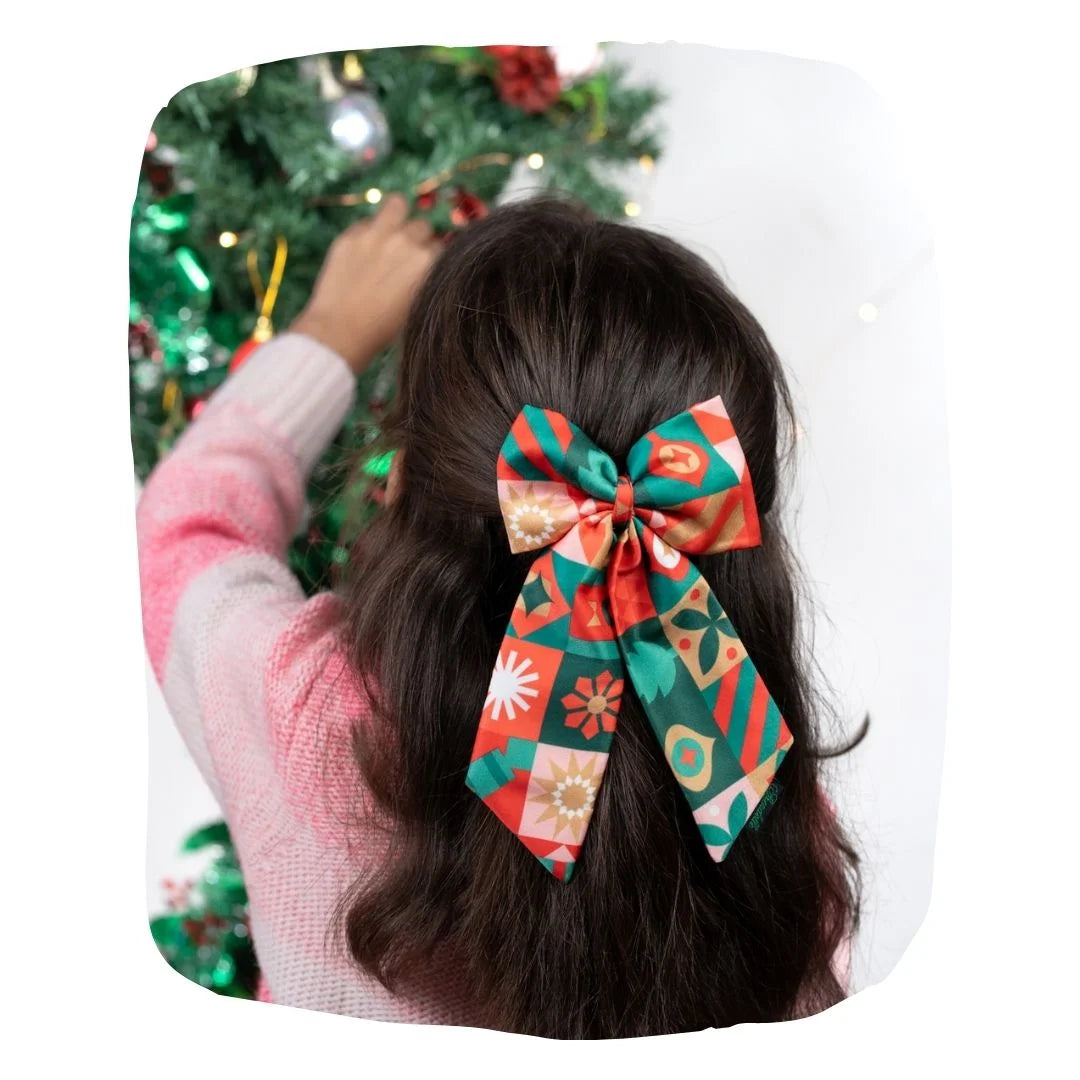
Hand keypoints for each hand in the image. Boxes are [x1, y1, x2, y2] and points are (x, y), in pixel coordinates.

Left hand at [290, 193, 440, 373]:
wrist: (341, 330)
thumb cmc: (383, 328)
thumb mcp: (416, 304)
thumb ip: (423, 278)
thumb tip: (424, 264)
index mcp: (427, 262)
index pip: (439, 245)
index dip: (430, 256)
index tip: (421, 266)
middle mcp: (406, 241)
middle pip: (421, 225)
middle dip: (416, 238)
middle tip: (403, 256)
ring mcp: (376, 234)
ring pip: (397, 203)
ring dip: (397, 215)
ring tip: (389, 230)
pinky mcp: (350, 234)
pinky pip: (366, 221)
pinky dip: (367, 232)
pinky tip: (361, 251)